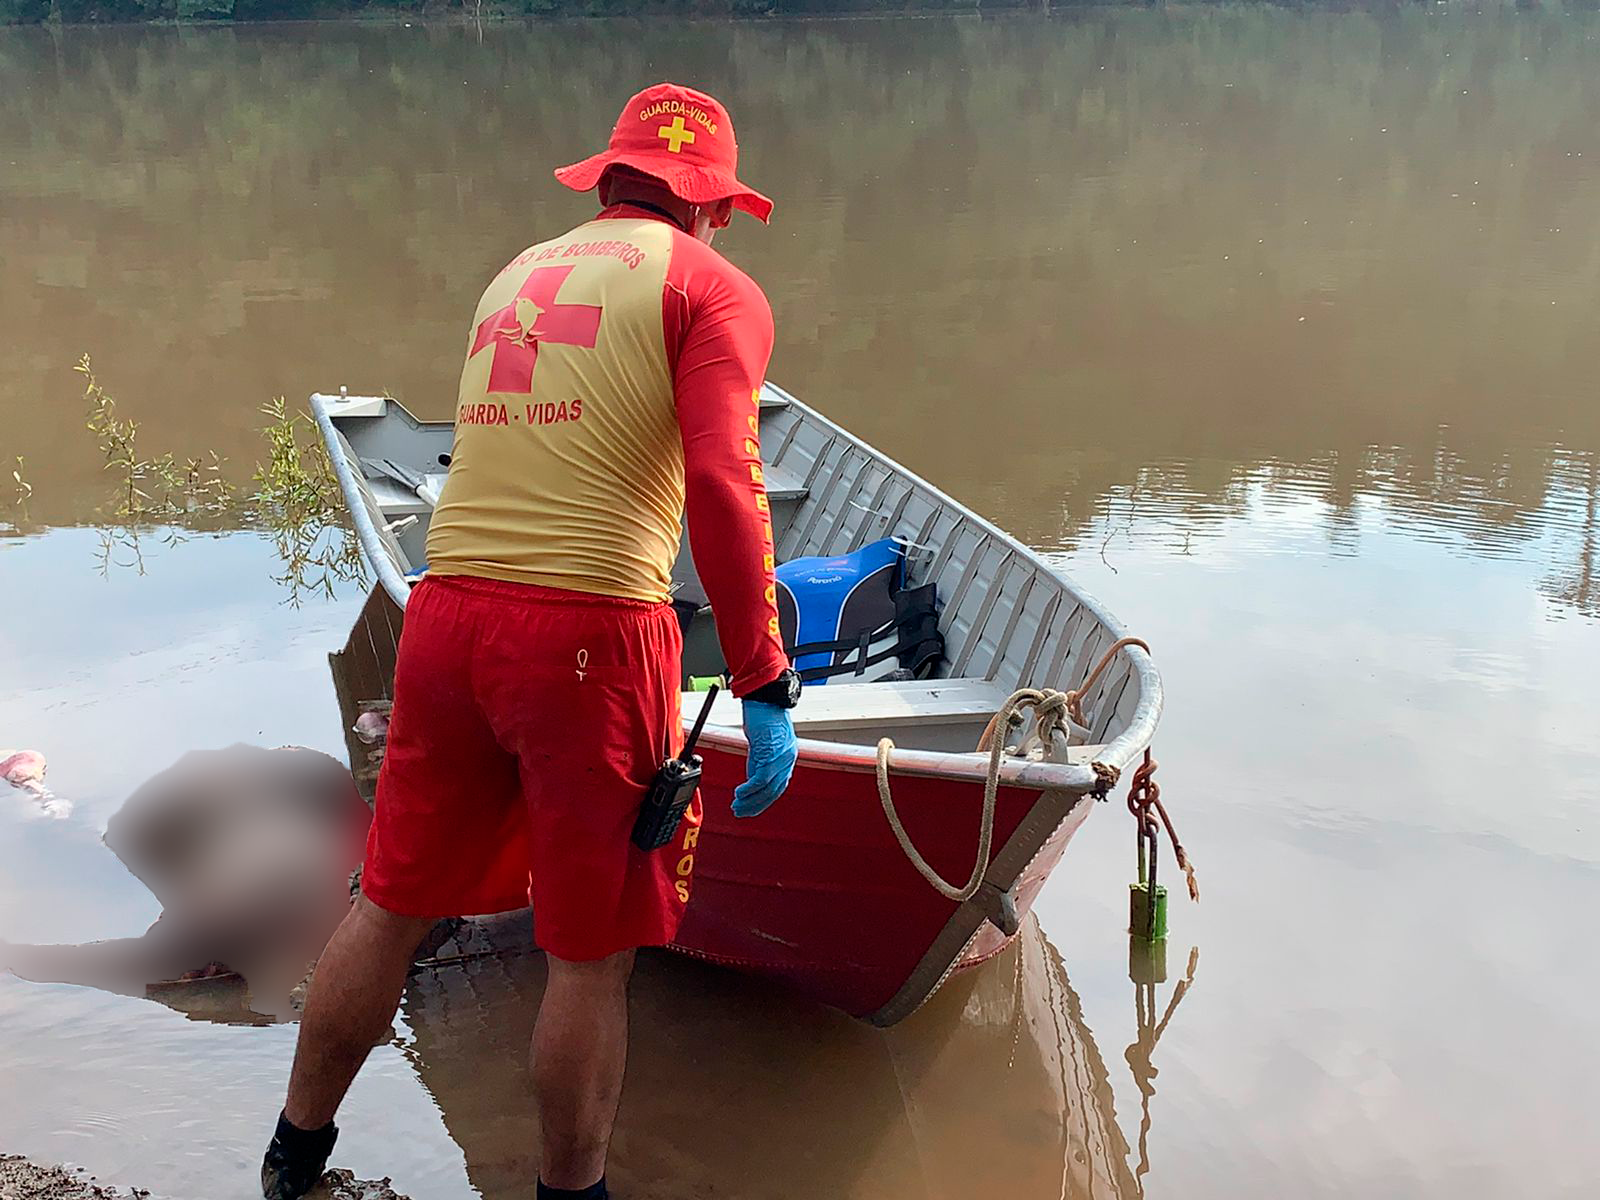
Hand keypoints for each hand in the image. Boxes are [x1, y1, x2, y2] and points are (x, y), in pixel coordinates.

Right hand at [733, 700, 796, 817]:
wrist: (764, 698)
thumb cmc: (763, 716)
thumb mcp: (762, 744)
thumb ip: (760, 762)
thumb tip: (751, 780)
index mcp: (787, 758)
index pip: (778, 787)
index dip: (764, 801)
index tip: (750, 807)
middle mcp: (788, 760)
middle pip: (774, 792)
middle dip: (756, 805)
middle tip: (741, 812)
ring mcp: (781, 758)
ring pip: (767, 789)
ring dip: (750, 801)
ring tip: (737, 807)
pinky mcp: (770, 754)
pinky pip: (760, 780)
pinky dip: (748, 790)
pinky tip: (739, 795)